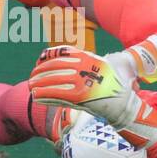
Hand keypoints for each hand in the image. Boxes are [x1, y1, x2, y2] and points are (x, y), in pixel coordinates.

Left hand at [28, 46, 156, 148]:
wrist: (126, 104)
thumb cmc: (118, 83)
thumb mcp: (110, 62)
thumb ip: (93, 58)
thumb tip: (79, 53)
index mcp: (89, 58)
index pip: (63, 53)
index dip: (49, 55)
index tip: (39, 60)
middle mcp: (84, 68)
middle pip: (55, 67)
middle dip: (40, 71)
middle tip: (32, 76)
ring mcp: (82, 82)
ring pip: (53, 81)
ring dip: (39, 83)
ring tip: (31, 86)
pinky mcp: (80, 98)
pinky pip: (57, 95)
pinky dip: (45, 95)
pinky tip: (36, 96)